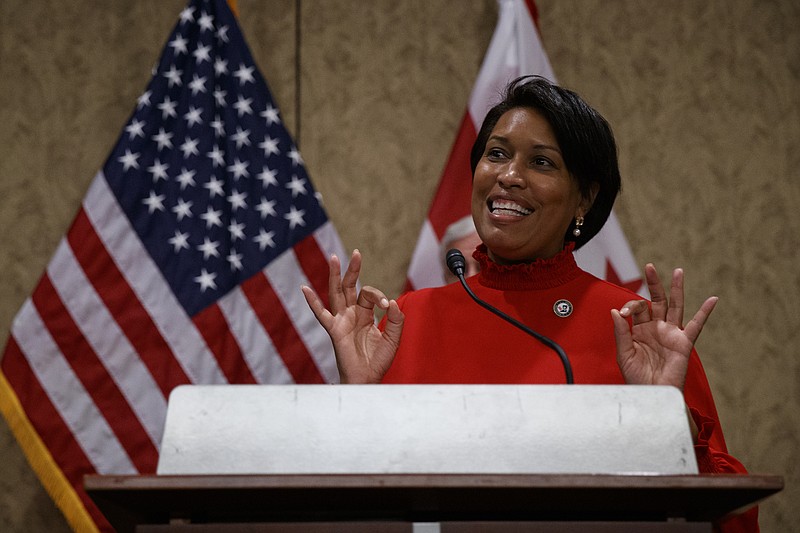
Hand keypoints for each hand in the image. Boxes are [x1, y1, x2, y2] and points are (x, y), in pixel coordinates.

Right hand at [301, 250, 403, 382]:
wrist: (368, 379)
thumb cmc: (378, 360)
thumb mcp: (393, 338)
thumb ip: (395, 320)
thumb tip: (391, 301)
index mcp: (365, 314)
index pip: (369, 294)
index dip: (378, 294)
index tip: (386, 304)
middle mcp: (352, 314)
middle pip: (349, 286)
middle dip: (353, 270)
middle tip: (357, 253)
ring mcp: (342, 320)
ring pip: (336, 293)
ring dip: (335, 276)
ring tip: (334, 258)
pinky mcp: (334, 330)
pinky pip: (321, 314)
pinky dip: (312, 302)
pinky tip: (304, 288)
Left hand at [611, 263, 717, 390]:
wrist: (652, 396)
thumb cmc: (637, 378)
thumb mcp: (624, 354)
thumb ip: (621, 332)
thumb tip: (615, 310)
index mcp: (640, 330)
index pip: (637, 309)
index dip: (630, 307)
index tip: (624, 314)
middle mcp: (656, 329)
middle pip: (656, 301)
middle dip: (654, 284)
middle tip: (650, 266)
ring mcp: (671, 334)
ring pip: (675, 307)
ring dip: (676, 289)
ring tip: (678, 271)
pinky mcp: (684, 343)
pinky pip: (696, 326)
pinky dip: (704, 312)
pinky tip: (712, 300)